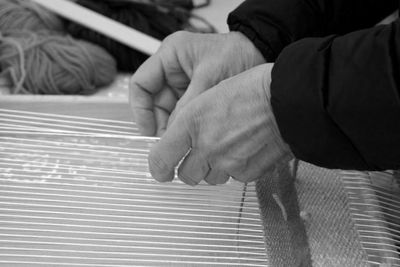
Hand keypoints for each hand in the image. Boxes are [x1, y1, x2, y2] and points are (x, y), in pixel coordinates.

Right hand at [130, 31, 264, 135]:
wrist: (262, 53)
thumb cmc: (238, 54)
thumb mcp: (210, 79)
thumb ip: (188, 106)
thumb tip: (172, 133)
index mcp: (170, 55)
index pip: (140, 85)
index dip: (141, 110)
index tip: (148, 131)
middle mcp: (173, 69)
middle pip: (154, 102)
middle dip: (161, 124)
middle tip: (169, 144)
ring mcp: (184, 82)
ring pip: (169, 111)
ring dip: (175, 128)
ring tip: (184, 143)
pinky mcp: (195, 93)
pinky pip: (184, 113)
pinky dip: (187, 126)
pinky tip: (194, 136)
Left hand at [148, 63, 292, 184]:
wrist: (286, 100)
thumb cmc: (252, 90)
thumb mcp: (208, 95)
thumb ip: (190, 122)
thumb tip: (179, 140)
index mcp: (192, 122)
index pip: (161, 159)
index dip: (158, 168)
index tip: (160, 170)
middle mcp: (206, 146)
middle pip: (185, 175)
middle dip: (189, 167)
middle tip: (197, 156)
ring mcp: (226, 162)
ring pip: (209, 178)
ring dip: (212, 168)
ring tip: (226, 148)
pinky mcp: (246, 173)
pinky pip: (232, 178)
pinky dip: (234, 169)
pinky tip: (243, 150)